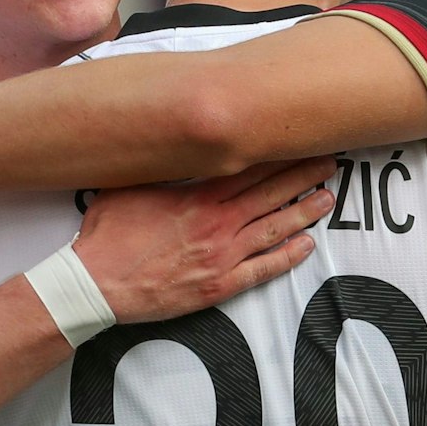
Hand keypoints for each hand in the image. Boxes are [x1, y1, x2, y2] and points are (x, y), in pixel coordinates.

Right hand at [74, 158, 335, 324]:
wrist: (97, 282)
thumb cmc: (107, 235)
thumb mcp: (128, 187)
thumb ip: (156, 169)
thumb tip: (165, 147)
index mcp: (197, 195)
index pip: (248, 166)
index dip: (278, 153)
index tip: (298, 139)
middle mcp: (217, 222)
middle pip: (270, 192)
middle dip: (302, 175)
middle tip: (329, 161)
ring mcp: (221, 255)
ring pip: (274, 227)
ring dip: (304, 212)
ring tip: (327, 198)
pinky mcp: (219, 285)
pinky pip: (263, 269)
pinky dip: (287, 257)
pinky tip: (306, 246)